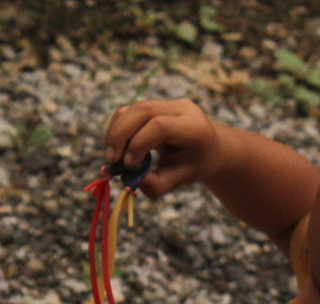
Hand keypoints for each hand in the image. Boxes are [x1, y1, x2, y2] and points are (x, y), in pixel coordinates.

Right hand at [104, 99, 224, 198]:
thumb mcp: (182, 179)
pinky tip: (119, 149)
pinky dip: (117, 129)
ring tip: (113, 157)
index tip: (129, 166)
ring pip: (131, 109)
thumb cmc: (195, 165)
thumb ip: (160, 184)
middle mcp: (181, 108)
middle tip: (112, 161)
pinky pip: (128, 112)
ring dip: (115, 133)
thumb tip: (135, 181)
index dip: (139, 144)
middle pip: (141, 111)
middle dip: (120, 136)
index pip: (160, 126)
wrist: (207, 148)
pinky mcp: (153, 104)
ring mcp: (166, 103)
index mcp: (194, 127)